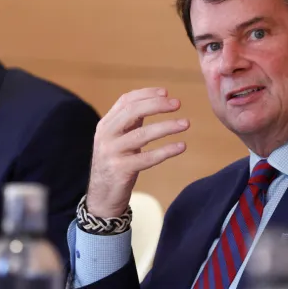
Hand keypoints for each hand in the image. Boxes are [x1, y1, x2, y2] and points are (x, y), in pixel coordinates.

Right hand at [85, 88, 188, 217]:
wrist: (102, 195)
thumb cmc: (116, 164)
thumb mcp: (119, 139)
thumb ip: (131, 122)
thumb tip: (155, 102)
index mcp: (106, 124)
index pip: (126, 101)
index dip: (146, 94)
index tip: (166, 93)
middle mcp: (106, 135)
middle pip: (132, 112)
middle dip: (157, 105)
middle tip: (177, 104)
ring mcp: (112, 153)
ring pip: (142, 135)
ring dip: (166, 127)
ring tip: (185, 123)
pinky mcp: (121, 170)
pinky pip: (147, 158)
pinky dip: (166, 151)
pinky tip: (181, 146)